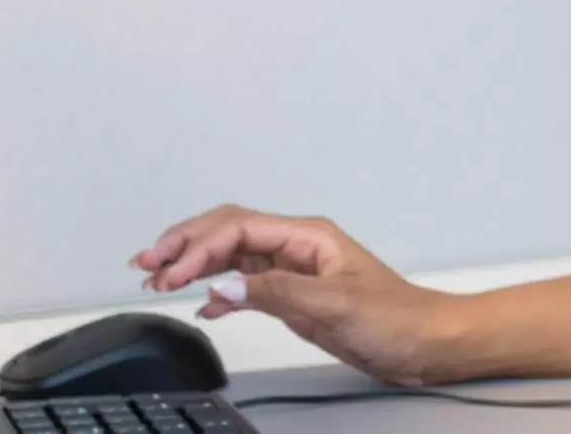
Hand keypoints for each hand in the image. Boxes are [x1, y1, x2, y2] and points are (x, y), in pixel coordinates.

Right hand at [131, 206, 463, 386]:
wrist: (424, 342)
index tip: (169, 272)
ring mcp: (294, 269)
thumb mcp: (334, 303)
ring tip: (157, 277)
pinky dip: (218, 289)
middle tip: (146, 263)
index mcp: (307, 235)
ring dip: (194, 263)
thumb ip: (276, 292)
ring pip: (231, 255)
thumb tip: (224, 287)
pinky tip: (202, 301)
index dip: (198, 247)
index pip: (238, 229)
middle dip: (184, 243)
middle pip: (227, 231)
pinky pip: (245, 283)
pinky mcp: (295, 294)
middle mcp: (297, 245)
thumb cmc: (396, 316)